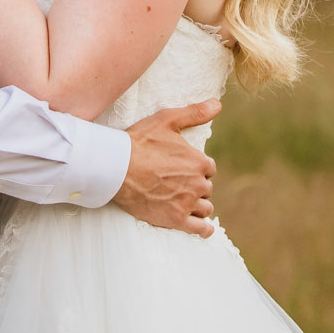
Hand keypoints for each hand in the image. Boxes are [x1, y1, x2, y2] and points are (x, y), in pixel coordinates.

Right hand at [111, 99, 221, 236]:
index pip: (208, 168)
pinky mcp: (175, 219)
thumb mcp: (167, 120)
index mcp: (198, 161)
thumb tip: (217, 103)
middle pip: (206, 188)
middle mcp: (197, 183)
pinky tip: (201, 227)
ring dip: (198, 204)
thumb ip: (195, 113)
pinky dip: (203, 228)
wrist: (115, 168)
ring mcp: (187, 203)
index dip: (197, 168)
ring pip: (205, 207)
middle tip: (177, 183)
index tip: (183, 168)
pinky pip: (200, 229)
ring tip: (184, 201)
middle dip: (195, 185)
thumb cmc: (139, 142)